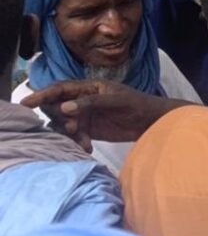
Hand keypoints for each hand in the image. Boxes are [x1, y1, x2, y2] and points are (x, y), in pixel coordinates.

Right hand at [20, 80, 183, 151]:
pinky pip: (73, 136)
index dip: (44, 94)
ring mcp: (85, 116)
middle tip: (73, 127)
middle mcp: (83, 101)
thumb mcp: (116, 101)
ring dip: (68, 133)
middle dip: (60, 118)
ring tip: (83, 139)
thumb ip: (91, 103)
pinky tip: (87, 148)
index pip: (62, 89)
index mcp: (90, 87)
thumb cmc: (137, 105)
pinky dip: (76, 142)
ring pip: (63, 124)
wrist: (151, 122)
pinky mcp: (88, 130)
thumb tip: (64, 107)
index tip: (27, 102)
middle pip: (57, 107)